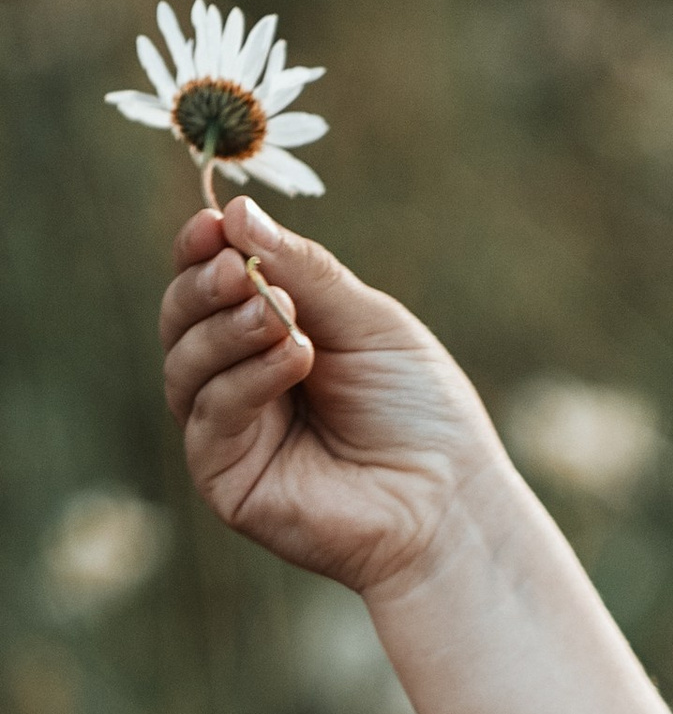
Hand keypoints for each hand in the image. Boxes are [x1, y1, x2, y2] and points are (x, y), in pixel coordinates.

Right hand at [159, 195, 508, 599]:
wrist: (449, 503)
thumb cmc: (420, 413)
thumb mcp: (368, 322)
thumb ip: (303, 269)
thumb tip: (234, 210)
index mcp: (269, 337)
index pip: (209, 285)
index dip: (200, 249)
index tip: (212, 223)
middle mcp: (240, 382)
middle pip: (182, 319)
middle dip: (204, 287)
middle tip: (236, 270)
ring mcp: (230, 433)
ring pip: (184, 363)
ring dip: (227, 329)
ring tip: (282, 318)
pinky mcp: (226, 479)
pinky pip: (209, 414)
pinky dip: (245, 380)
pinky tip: (294, 359)